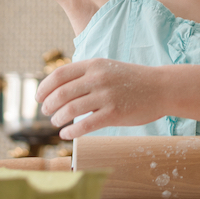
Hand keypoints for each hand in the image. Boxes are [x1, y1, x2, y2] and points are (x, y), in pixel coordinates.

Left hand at [35, 59, 164, 139]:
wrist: (161, 87)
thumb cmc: (132, 80)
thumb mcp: (107, 68)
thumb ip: (86, 75)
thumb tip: (59, 88)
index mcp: (94, 64)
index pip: (59, 74)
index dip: (44, 87)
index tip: (38, 97)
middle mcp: (98, 78)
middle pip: (61, 93)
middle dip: (48, 105)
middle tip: (46, 112)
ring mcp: (106, 96)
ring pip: (70, 109)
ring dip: (57, 118)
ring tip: (56, 122)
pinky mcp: (114, 113)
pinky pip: (85, 125)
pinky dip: (71, 131)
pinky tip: (66, 133)